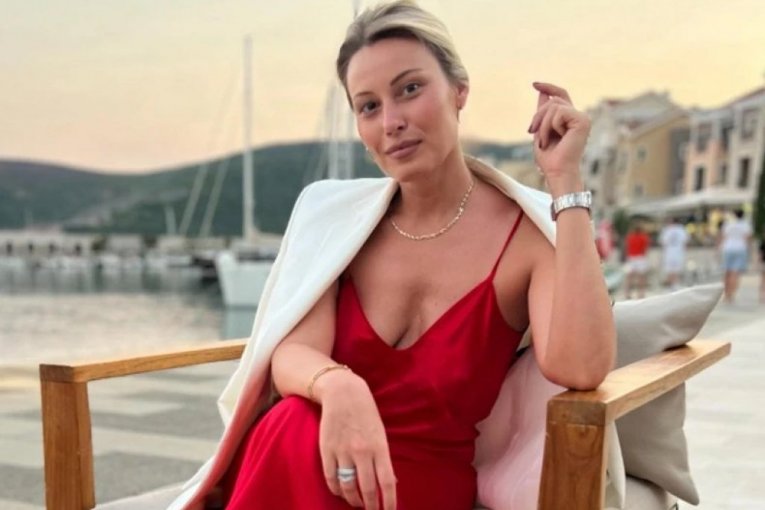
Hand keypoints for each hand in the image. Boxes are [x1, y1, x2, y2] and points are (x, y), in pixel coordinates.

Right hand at [319, 375, 396, 509]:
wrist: (343, 393)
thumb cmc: (366, 413)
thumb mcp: (380, 433)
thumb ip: (383, 457)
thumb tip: (389, 482)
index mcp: (379, 447)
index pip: (387, 482)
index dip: (389, 502)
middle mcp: (362, 451)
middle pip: (367, 489)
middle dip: (370, 506)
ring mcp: (343, 451)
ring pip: (348, 486)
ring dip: (353, 500)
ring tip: (357, 503)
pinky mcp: (327, 449)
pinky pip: (331, 478)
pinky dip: (336, 489)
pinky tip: (340, 492)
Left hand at [528, 82, 589, 193]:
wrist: (557, 172)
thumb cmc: (549, 158)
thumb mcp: (540, 131)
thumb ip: (543, 113)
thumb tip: (542, 92)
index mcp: (569, 118)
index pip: (560, 95)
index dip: (548, 87)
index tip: (534, 84)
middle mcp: (577, 116)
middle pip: (553, 100)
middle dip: (538, 116)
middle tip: (531, 132)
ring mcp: (582, 118)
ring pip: (554, 106)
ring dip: (543, 125)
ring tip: (546, 141)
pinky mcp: (582, 121)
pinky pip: (558, 113)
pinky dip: (550, 127)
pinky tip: (557, 139)